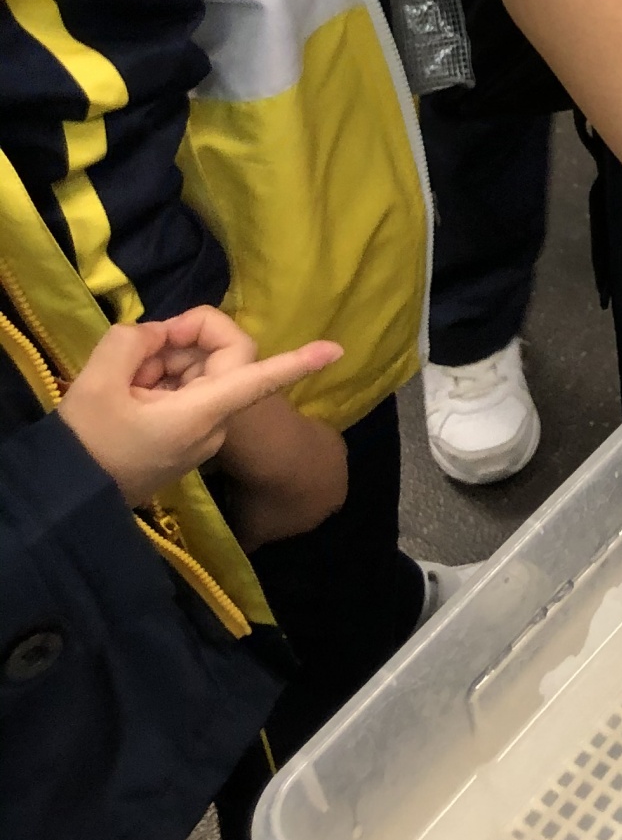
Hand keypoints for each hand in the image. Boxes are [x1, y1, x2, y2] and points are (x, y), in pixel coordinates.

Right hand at [57, 310, 342, 511]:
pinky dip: (157, 383)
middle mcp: (213, 424)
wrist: (67, 502)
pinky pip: (182, 395)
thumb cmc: (88, 445)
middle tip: (135, 353)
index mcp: (205, 412)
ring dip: (163, 363)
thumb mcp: (99, 381)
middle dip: (181, 343)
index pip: (262, 379)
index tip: (335, 351)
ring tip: (120, 381)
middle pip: (220, 360)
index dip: (298, 361)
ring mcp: (199, 435)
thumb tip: (154, 337)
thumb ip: (132, 341)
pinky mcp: (181, 440)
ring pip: (198, 375)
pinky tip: (123, 393)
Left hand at [217, 391, 349, 548]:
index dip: (282, 517)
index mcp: (331, 508)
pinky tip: (267, 444)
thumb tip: (243, 547)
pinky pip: (302, 439)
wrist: (273, 446)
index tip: (258, 512)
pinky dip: (288, 442)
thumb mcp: (251, 532)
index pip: (307, 518)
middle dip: (290, 490)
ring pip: (310, 462)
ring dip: (291, 463)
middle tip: (258, 488)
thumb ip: (249, 543)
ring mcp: (335, 448)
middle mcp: (342, 479)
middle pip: (312, 488)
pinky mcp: (323, 422)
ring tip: (260, 464)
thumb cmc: (265, 498)